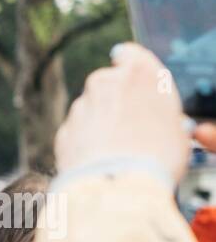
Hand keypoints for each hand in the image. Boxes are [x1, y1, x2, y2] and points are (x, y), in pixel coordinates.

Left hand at [55, 43, 189, 184]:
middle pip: (107, 85)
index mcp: (138, 72)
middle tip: (130, 128)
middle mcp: (104, 83)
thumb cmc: (155, 155)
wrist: (117, 187)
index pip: (128, 54)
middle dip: (115, 102)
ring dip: (99, 125)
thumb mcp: (177, 129)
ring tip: (116, 151)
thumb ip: (163, 114)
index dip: (130, 70)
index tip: (134, 84)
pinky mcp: (63, 132)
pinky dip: (84, 144)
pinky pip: (76, 134)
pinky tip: (99, 161)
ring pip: (90, 110)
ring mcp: (80, 108)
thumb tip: (161, 124)